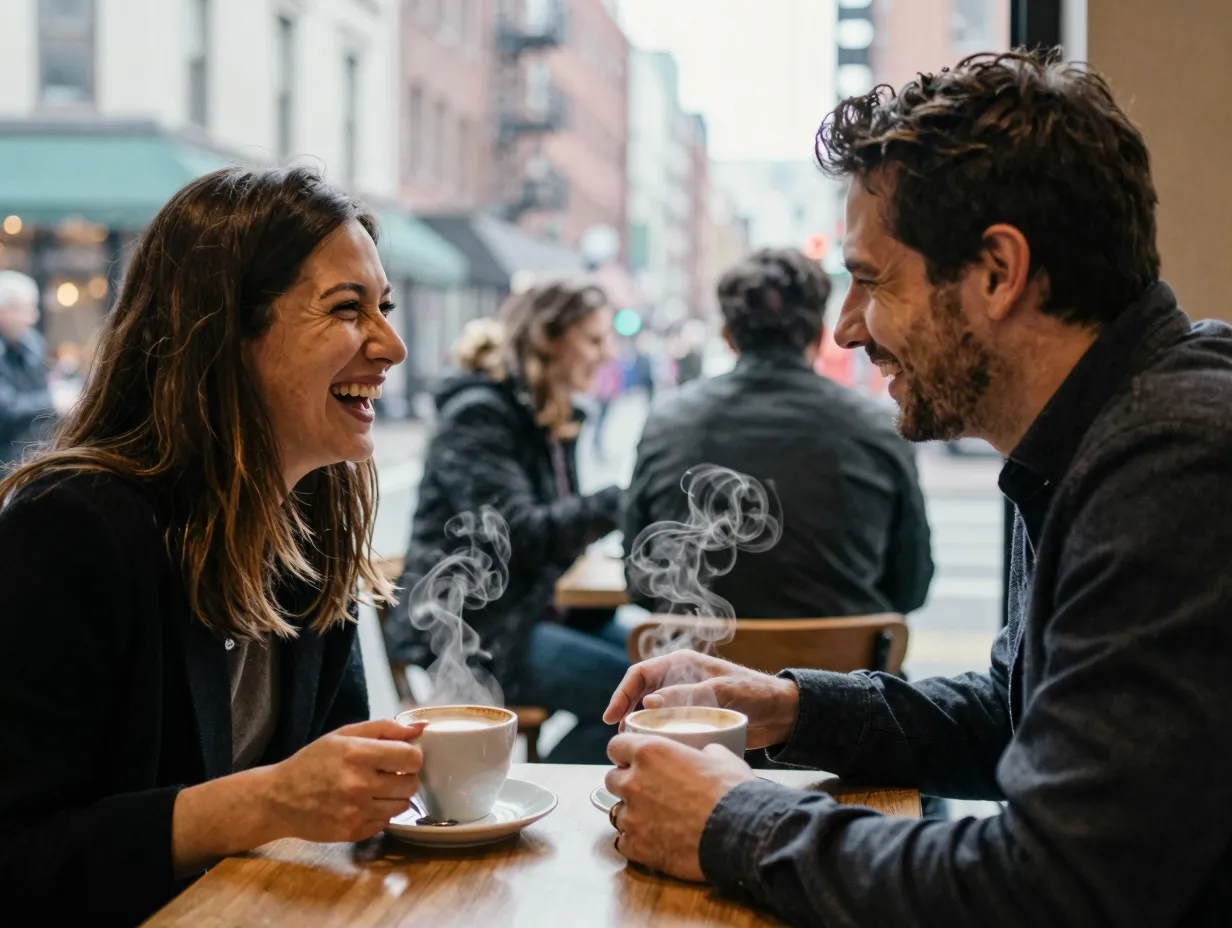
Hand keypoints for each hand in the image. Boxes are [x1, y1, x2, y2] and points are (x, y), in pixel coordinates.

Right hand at [257, 719, 425, 842]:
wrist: (279, 799)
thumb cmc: (313, 762)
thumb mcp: (344, 735)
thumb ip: (385, 728)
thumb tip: (421, 728)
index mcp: (357, 755)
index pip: (412, 758)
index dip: (412, 757)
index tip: (401, 757)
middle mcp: (359, 785)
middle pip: (411, 784)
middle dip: (404, 777)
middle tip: (387, 774)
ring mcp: (356, 812)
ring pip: (402, 805)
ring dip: (394, 797)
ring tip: (374, 789)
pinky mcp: (353, 832)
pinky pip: (386, 822)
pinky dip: (380, 813)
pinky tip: (362, 804)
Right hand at [603, 650, 799, 749]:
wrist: (783, 714)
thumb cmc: (755, 693)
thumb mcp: (721, 691)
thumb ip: (687, 696)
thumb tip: (649, 703)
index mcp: (682, 664)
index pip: (640, 674)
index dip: (621, 694)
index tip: (611, 717)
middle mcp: (680, 681)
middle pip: (641, 695)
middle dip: (626, 714)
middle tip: (620, 738)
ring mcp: (686, 702)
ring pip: (653, 714)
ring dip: (641, 729)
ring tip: (633, 748)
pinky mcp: (695, 721)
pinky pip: (669, 729)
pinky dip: (659, 740)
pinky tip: (656, 754)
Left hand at [605, 734, 755, 881]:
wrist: (741, 833)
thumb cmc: (732, 791)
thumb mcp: (720, 757)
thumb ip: (700, 751)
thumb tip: (703, 754)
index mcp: (650, 752)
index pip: (615, 746)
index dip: (624, 753)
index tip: (631, 760)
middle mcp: (633, 782)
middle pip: (611, 780)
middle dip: (626, 783)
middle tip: (648, 791)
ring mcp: (632, 816)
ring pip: (616, 812)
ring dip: (631, 813)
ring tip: (654, 819)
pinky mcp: (637, 847)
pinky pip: (624, 842)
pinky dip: (636, 841)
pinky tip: (655, 841)